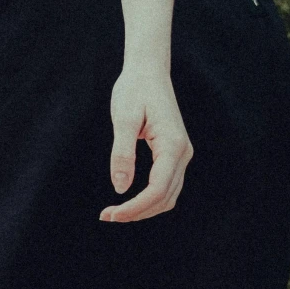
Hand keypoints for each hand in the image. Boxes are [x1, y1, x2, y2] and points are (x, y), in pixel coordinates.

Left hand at [100, 60, 192, 221]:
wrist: (148, 71)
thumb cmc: (134, 90)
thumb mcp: (123, 118)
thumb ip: (122, 153)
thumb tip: (120, 188)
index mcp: (173, 145)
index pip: (157, 189)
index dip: (134, 208)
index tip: (111, 215)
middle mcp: (183, 152)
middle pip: (164, 198)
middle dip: (137, 212)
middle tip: (106, 217)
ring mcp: (182, 154)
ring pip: (168, 196)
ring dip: (144, 209)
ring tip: (115, 213)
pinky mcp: (176, 153)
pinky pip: (166, 185)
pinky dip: (150, 199)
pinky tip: (129, 201)